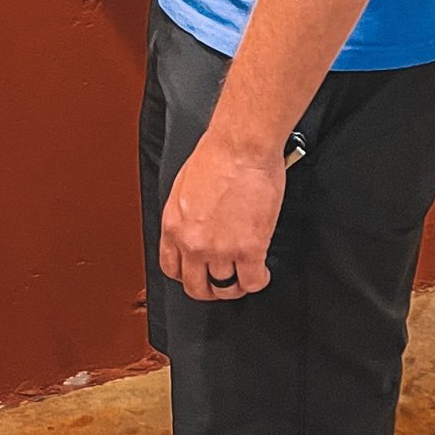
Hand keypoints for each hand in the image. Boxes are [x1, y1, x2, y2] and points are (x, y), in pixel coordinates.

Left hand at [159, 129, 284, 301]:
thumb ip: (186, 216)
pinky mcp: (249, 248)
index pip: (172, 269)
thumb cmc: (217, 155)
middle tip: (223, 281)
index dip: (188, 275)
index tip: (199, 272)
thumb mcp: (184, 187)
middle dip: (211, 288)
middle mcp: (193, 243)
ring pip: (226, 288)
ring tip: (245, 274)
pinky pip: (252, 282)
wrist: (241, 145)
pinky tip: (261, 271)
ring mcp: (221, 249)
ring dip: (236, 284)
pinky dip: (258, 281)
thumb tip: (194, 229)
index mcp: (173, 227)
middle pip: (197, 287)